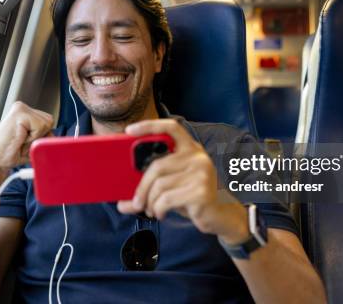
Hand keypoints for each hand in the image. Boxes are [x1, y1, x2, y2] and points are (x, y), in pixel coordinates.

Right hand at [0, 101, 53, 173]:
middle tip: (23, 142)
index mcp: (26, 112)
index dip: (42, 136)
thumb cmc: (13, 153)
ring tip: (21, 141)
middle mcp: (22, 107)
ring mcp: (20, 108)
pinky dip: (32, 138)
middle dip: (40, 136)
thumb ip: (47, 136)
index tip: (26, 141)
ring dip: (36, 138)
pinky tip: (19, 139)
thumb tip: (64, 137)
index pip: (49, 121)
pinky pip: (40, 126)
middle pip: (50, 121)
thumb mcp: (35, 142)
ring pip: (47, 123)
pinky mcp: (19, 113)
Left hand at [117, 119, 248, 242]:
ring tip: (151, 210)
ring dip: (150, 202)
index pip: (171, 127)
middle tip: (136, 203)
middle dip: (142, 188)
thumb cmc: (193, 198)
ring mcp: (201, 173)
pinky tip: (161, 214)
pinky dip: (158, 209)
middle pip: (157, 166)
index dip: (149, 126)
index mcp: (191, 149)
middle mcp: (198, 157)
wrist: (221, 216)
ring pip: (159, 186)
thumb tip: (121, 204)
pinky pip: (166, 199)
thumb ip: (150, 190)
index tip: (129, 131)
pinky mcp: (200, 191)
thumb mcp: (173, 188)